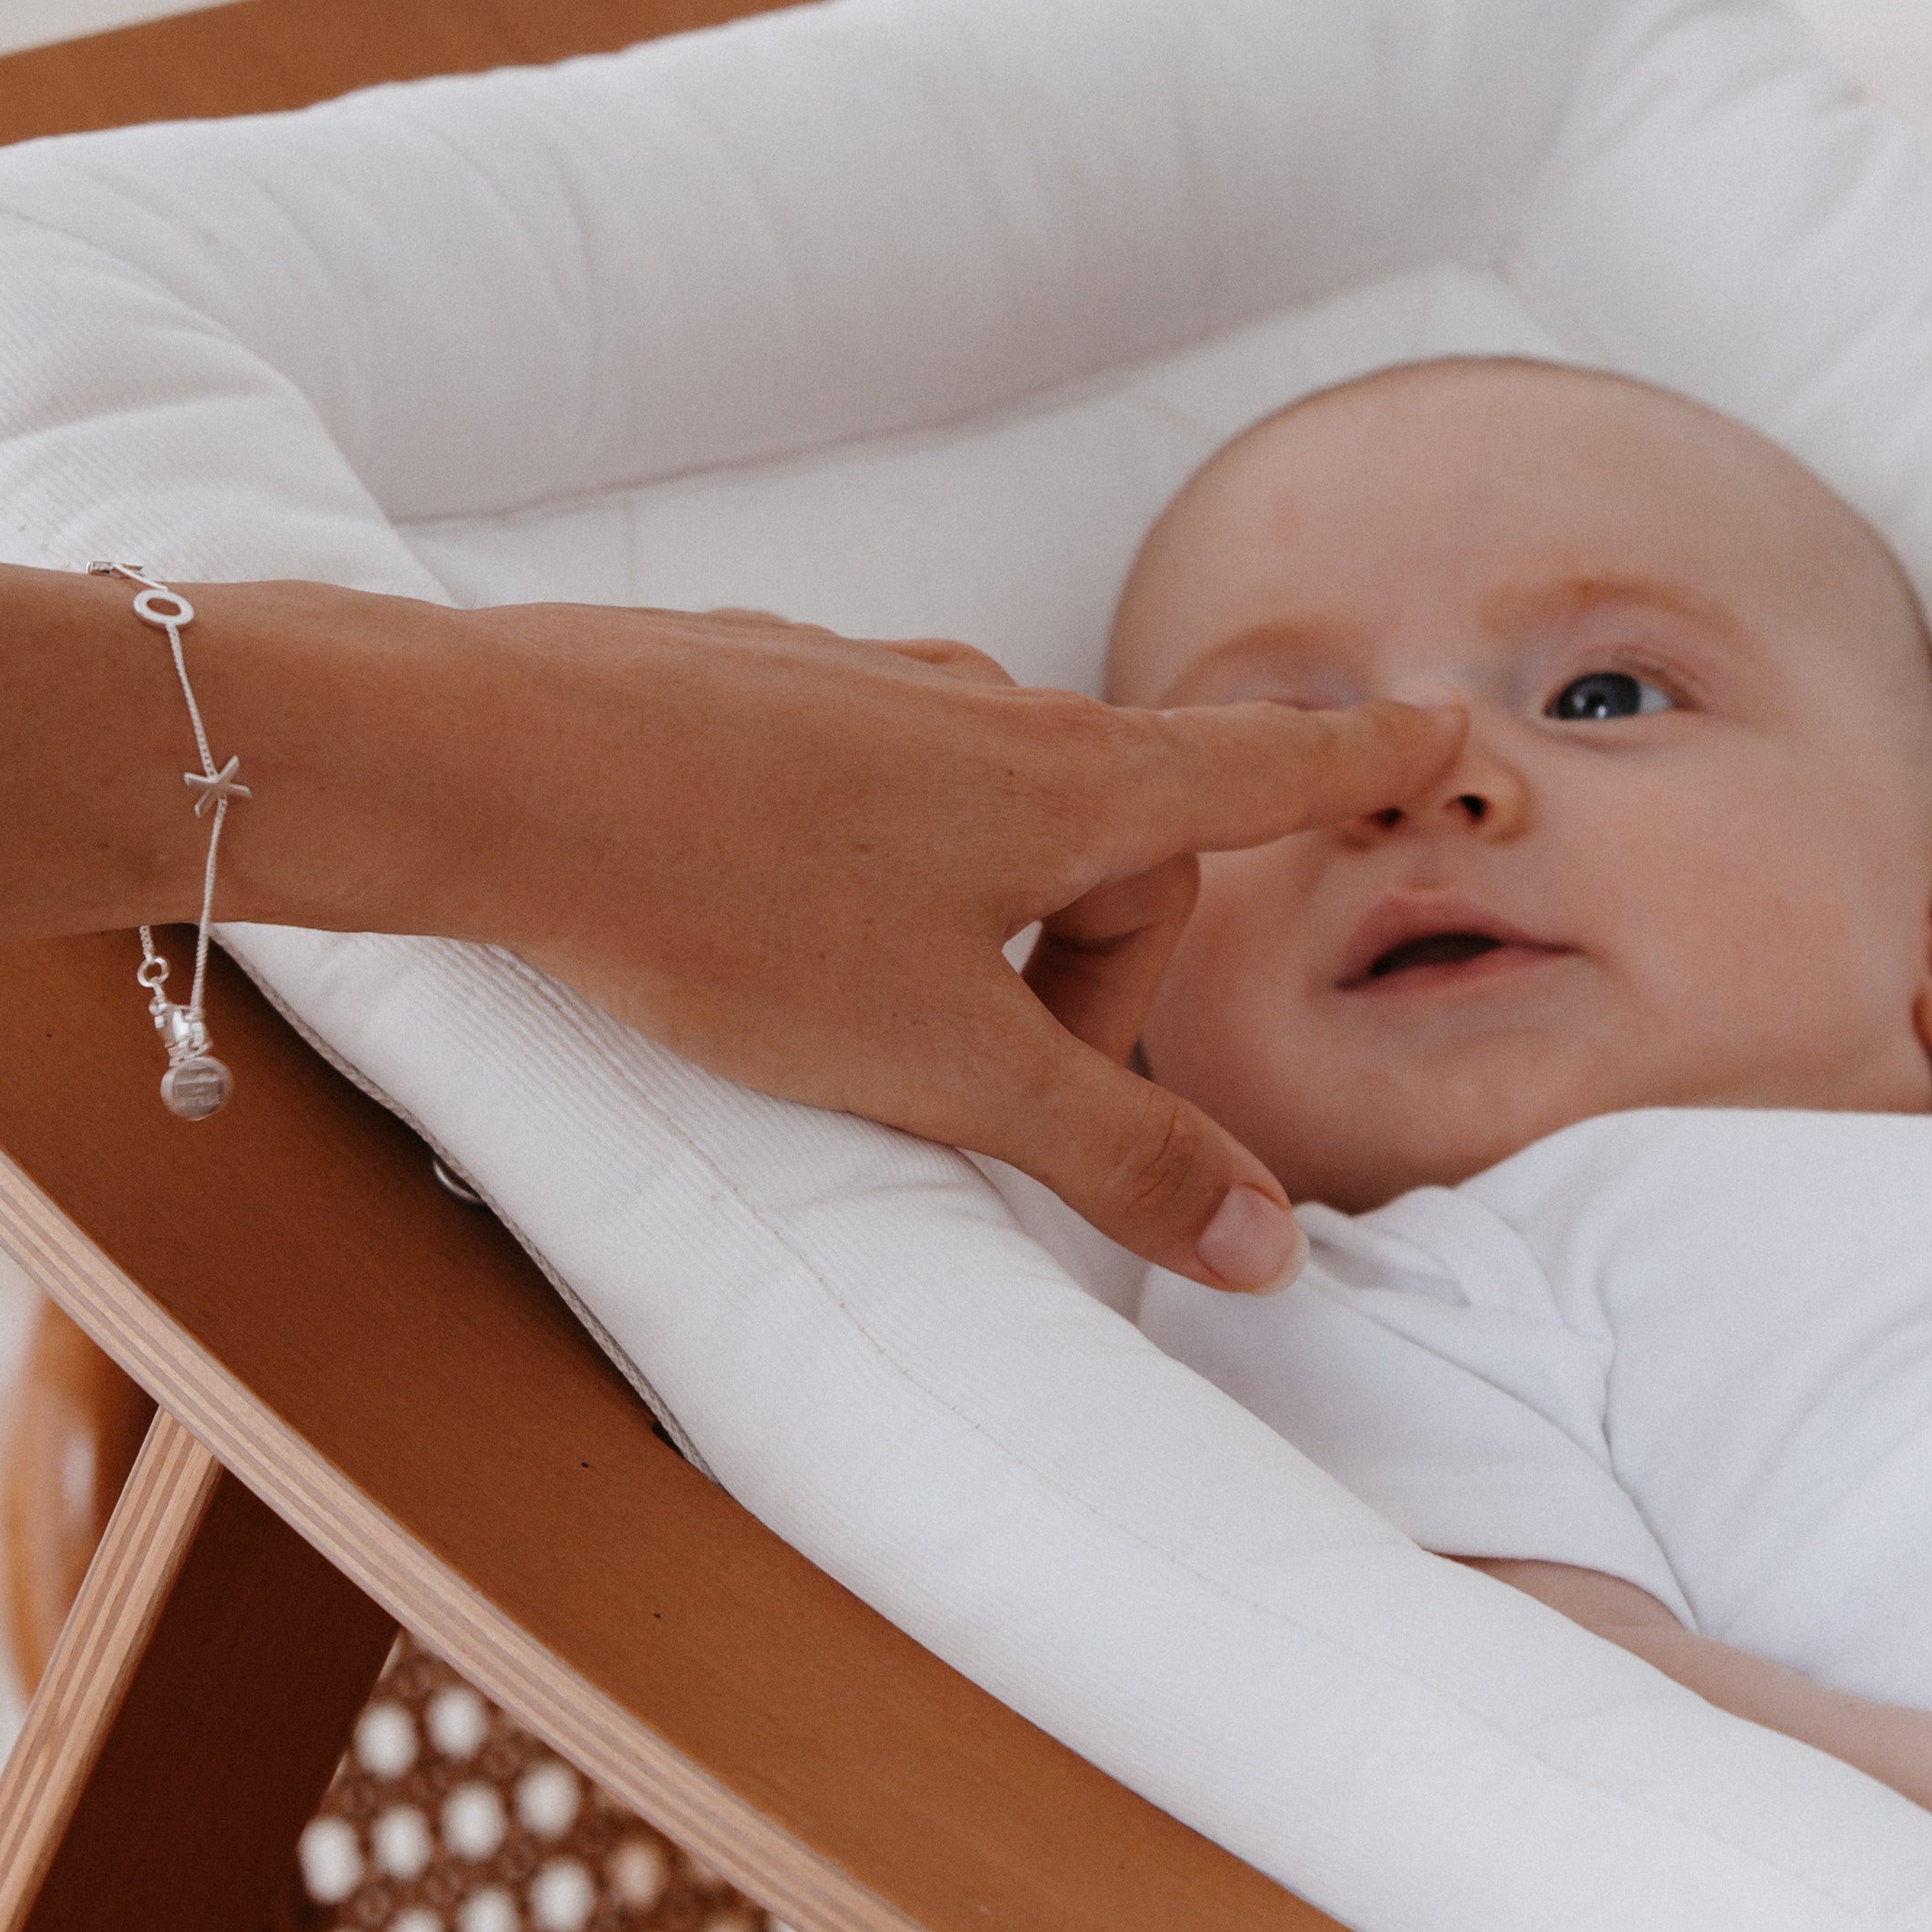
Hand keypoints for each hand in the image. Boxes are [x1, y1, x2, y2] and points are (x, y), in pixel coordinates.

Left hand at [0, 521, 1455, 1288]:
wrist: (478, 768)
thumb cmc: (716, 906)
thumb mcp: (940, 1066)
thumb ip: (1113, 1152)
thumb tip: (1271, 1246)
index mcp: (1066, 784)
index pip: (1265, 775)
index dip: (1366, 770)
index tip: (1454, 740)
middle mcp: (982, 706)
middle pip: (1117, 840)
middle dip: (1086, 975)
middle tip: (986, 1085)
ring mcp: (863, 685)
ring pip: (984, 817)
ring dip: (969, 930)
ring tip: (850, 1014)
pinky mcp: (754, 693)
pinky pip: (869, 793)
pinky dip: (861, 879)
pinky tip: (755, 931)